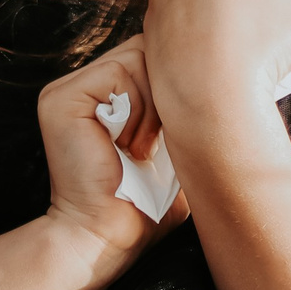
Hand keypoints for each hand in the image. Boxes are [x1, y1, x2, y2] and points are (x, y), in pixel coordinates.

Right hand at [39, 34, 185, 264]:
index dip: (175, 86)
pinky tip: (129, 146)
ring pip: (135, 58)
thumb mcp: (171, 147)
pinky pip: (119, 73)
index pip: (151, 57)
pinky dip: (136, 108)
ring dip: (152, 104)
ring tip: (141, 148)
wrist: (109, 238)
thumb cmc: (144, 205)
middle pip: (145, 50)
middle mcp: (81, 86)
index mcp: (101, 94)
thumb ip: (181, 109)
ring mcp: (66, 90)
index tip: (174, 135)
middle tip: (156, 145)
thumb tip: (229, 79)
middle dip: (166, 93)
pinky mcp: (61, 99)